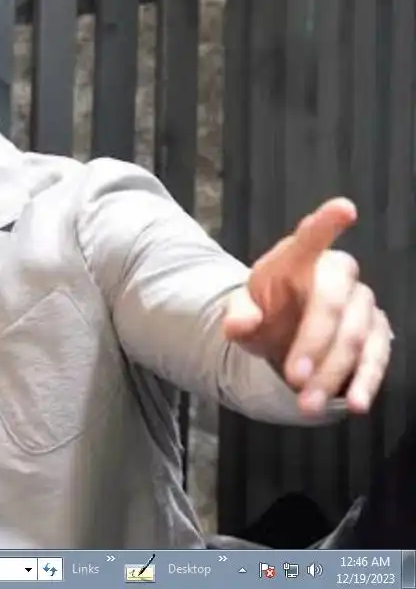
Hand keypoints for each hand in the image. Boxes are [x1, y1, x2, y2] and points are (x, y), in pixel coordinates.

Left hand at [222, 198, 392, 415]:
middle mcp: (336, 274)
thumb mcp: (243, 314)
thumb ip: (239, 317)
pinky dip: (364, 381)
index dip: (326, 224)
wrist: (284, 334)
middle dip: (313, 343)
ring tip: (305, 405)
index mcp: (296, 259)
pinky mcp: (376, 333)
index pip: (310, 238)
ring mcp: (361, 303)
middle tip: (292, 378)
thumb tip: (239, 326)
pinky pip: (376, 357)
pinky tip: (354, 403)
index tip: (344, 209)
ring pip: (353, 337)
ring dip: (331, 373)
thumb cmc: (265, 313)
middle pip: (332, 303)